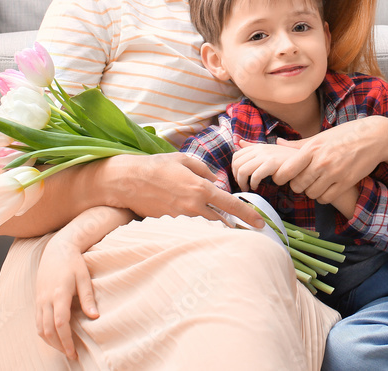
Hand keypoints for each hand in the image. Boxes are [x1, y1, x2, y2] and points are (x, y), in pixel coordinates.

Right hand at [34, 235, 96, 359]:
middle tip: (72, 355)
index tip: (74, 352)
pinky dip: (44, 333)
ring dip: (51, 342)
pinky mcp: (37, 300)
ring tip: (64, 349)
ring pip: (40, 328)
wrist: (56, 250)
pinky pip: (37, 322)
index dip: (66, 341)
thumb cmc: (73, 263)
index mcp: (58, 294)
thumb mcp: (84, 278)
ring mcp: (39, 300)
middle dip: (59, 346)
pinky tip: (54, 337)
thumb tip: (95, 317)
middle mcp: (45, 299)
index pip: (60, 324)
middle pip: (48, 330)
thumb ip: (88, 298)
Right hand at [111, 153, 263, 226]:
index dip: (248, 215)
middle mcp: (193, 206)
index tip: (260, 223)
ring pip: (206, 226)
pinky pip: (189, 228)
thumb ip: (204, 170)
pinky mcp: (170, 225)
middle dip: (232, 225)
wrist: (127, 181)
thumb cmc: (156, 167)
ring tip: (222, 228)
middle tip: (243, 228)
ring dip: (215, 227)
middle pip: (221, 221)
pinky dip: (196, 227)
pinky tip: (196, 225)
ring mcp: (181, 218)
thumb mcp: (184, 160)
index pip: (231, 205)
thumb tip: (216, 181)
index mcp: (201, 188)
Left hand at [232, 141, 299, 190]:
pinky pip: (255, 176)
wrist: (305, 160)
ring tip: (248, 188)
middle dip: (237, 177)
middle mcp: (260, 149)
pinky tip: (256, 187)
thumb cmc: (286, 158)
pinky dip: (252, 184)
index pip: (236, 156)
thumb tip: (239, 142)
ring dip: (242, 182)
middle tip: (243, 185)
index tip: (240, 178)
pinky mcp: (273, 164)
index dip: (234, 169)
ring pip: (242, 170)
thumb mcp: (269, 149)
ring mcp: (266, 156)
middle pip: (237, 164)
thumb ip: (253, 146)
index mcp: (258, 146)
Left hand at [270, 116, 387, 203]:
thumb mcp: (322, 136)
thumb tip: (277, 143)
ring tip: (317, 183)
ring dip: (312, 191)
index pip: (286, 171)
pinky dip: (324, 196)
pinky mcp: (346, 182)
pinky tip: (327, 188)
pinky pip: (326, 198)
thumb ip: (299, 144)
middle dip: (298, 185)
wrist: (375, 137)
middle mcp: (321, 161)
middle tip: (303, 180)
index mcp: (312, 148)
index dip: (281, 177)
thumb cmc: (346, 134)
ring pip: (311, 194)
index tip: (284, 177)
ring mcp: (334, 173)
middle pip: (298, 185)